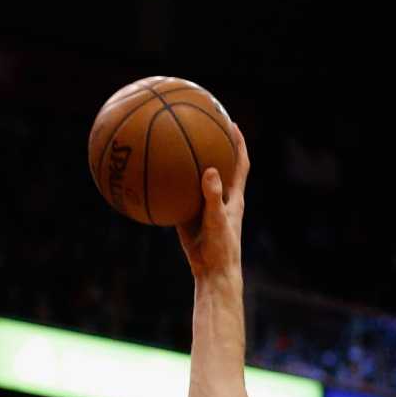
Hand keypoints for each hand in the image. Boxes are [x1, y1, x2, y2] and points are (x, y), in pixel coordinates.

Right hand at [176, 130, 248, 280]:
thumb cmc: (221, 249)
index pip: (240, 164)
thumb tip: (209, 170)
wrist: (212, 274)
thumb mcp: (217, 220)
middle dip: (212, 145)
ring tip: (175, 145)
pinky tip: (155, 177)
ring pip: (196, 182)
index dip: (238, 143)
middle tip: (202, 125)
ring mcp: (204, 209)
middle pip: (219, 166)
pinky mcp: (190, 219)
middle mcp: (221, 199)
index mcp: (234, 197)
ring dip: (188, 165)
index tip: (230, 123)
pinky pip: (179, 199)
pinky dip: (170, 189)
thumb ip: (214, 196)